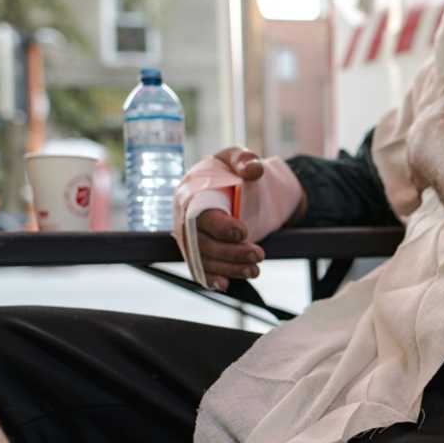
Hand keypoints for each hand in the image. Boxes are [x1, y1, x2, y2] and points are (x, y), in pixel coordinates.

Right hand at [194, 147, 268, 290]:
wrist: (241, 188)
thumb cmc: (235, 171)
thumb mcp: (240, 158)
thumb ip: (245, 160)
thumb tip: (253, 170)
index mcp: (190, 193)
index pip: (199, 215)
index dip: (220, 227)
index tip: (243, 232)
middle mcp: (184, 218)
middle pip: (201, 243)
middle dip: (230, 252)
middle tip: (259, 254)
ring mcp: (190, 237)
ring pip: (204, 260)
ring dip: (229, 268)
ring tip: (255, 269)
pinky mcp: (199, 251)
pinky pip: (201, 269)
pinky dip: (212, 278)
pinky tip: (225, 284)